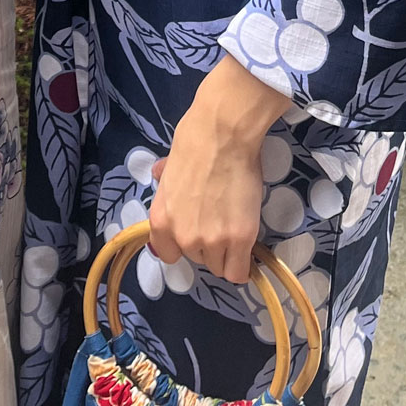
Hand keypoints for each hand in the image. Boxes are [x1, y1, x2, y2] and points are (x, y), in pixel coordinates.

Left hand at [147, 55, 286, 284]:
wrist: (223, 133)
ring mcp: (212, 241)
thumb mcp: (169, 166)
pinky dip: (243, 263)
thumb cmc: (195, 141)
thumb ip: (165, 184)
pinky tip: (245, 245)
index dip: (183, 244)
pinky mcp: (240, 239)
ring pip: (220, 266)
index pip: (168, 255)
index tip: (195, 231)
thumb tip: (160, 176)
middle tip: (219, 218)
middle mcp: (183, 237)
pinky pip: (239, 271)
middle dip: (208, 244)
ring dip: (227, 251)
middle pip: (198, 259)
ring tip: (235, 224)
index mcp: (160, 220)